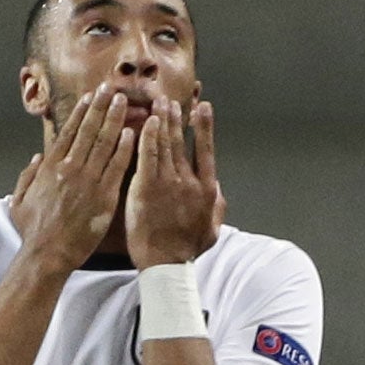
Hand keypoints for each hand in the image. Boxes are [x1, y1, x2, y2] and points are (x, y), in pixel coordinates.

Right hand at [10, 84, 135, 274]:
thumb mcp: (19, 202)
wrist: (47, 254)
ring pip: (104, 142)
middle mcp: (69, 167)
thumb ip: (27, 176)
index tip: (88, 97)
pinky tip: (131, 132)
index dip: (80, 112)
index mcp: (49, 167)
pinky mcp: (104, 195)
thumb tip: (36, 157)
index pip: (68, 132)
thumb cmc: (33, 233)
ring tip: (122, 102)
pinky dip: (123, 147)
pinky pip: (116, 165)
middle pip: (88, 130)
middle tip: (109, 89)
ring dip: (114, 119)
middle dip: (99, 107)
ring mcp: (88, 180)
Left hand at [126, 98, 222, 268]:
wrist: (165, 264)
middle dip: (177, 118)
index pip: (206, 151)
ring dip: (162, 121)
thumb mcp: (212, 230)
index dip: (205, 127)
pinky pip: (147, 156)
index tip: (203, 107)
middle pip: (182, 143)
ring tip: (159, 103)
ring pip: (165, 145)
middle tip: (172, 100)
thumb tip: (217, 189)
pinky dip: (147, 137)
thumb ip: (217, 207)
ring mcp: (167, 183)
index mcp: (206, 190)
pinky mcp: (146, 189)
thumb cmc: (187, 251)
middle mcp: (188, 182)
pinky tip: (146, 122)